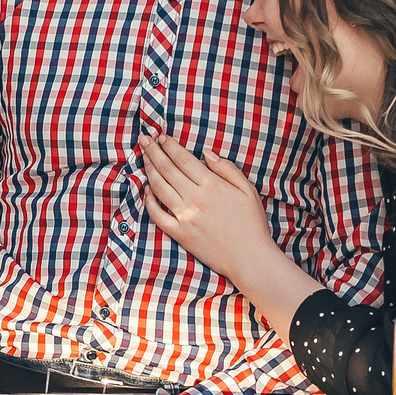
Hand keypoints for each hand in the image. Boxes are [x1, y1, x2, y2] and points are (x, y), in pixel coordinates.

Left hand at [140, 133, 278, 276]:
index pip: (183, 158)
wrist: (250, 258)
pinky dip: (148, 201)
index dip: (170, 145)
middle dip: (153, 151)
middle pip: (167, 169)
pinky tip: (146, 191)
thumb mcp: (247, 190)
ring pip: (159, 188)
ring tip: (144, 159)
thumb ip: (227, 169)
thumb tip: (206, 153)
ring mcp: (185, 216)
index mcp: (212, 185)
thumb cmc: (252, 224)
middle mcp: (195, 198)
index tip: (162, 136)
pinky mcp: (180, 233)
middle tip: (144, 140)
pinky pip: (157, 215)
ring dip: (149, 171)